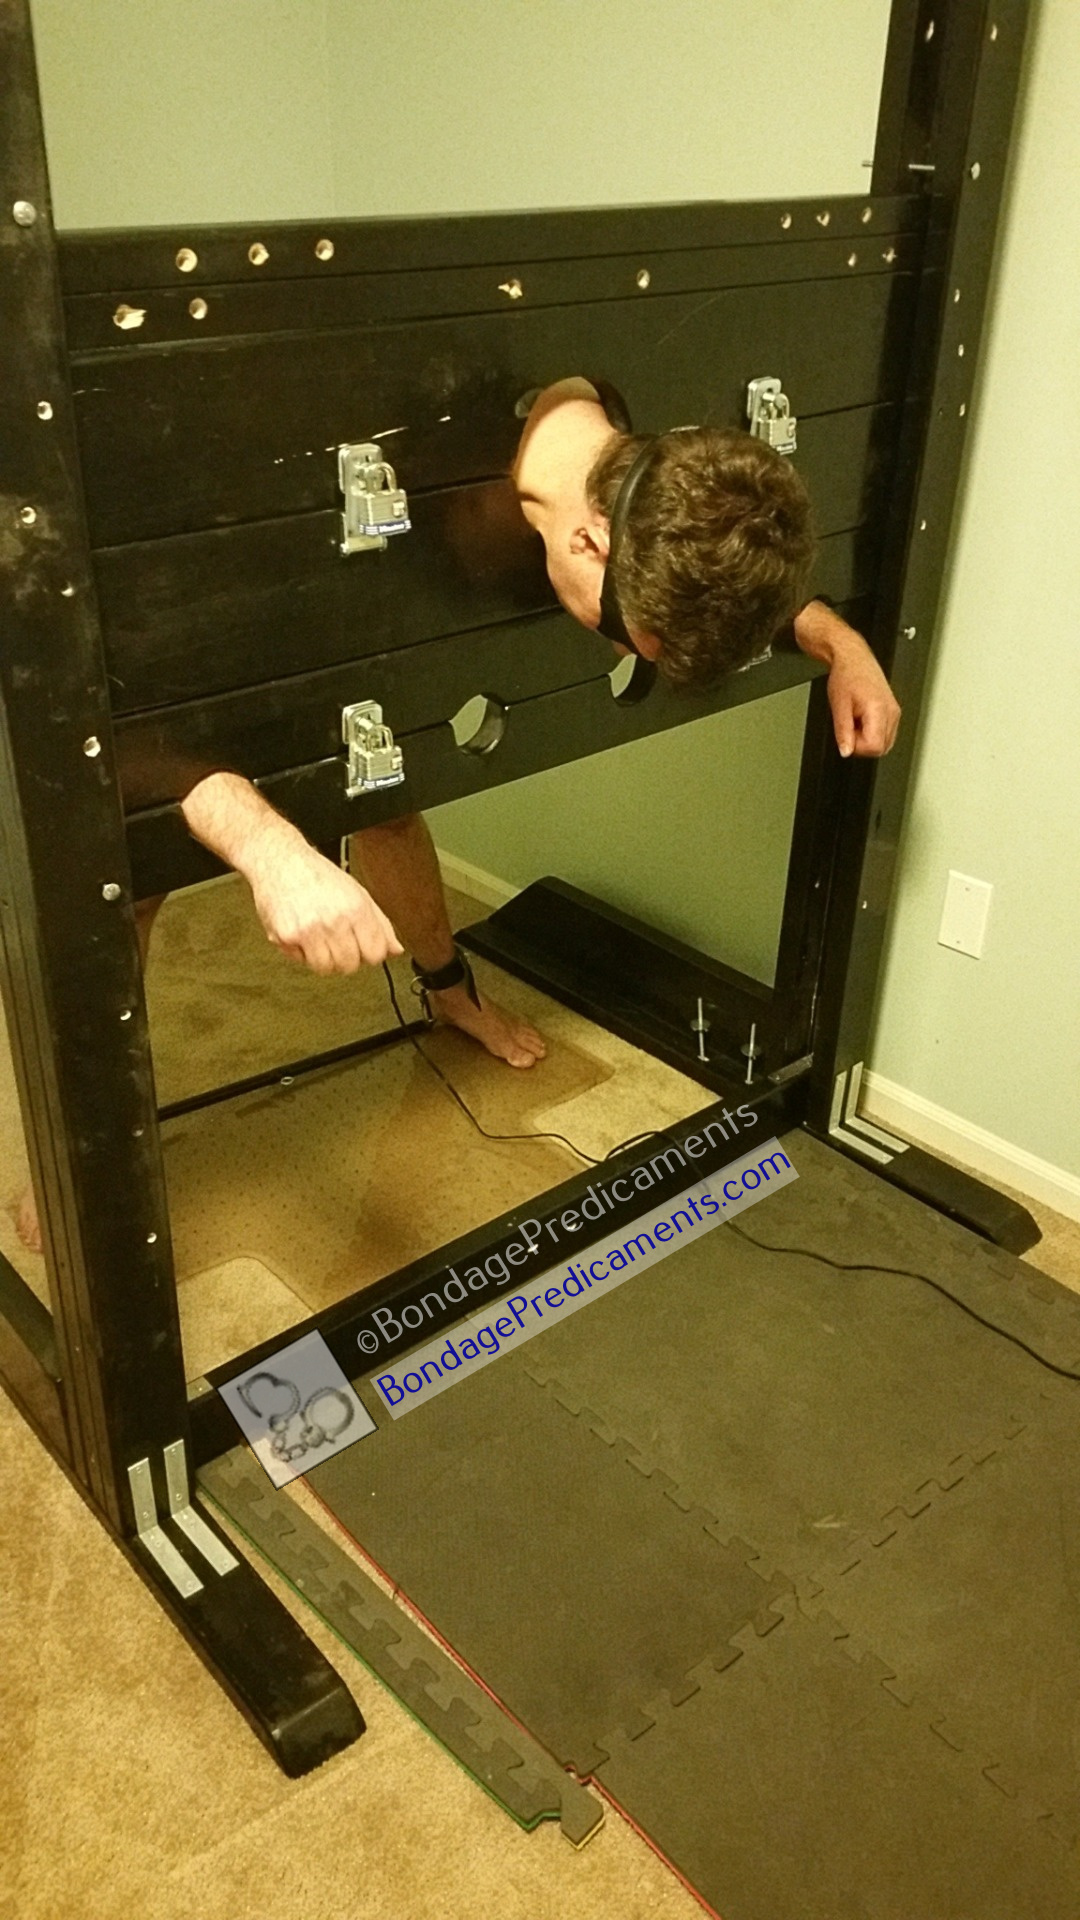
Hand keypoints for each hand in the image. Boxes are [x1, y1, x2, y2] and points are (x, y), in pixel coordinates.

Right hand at [249, 841, 402, 974]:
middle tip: (337, 941)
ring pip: (325, 968)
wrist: (281, 861)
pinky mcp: (286, 936)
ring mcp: (309, 930)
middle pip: (350, 965)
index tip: (362, 948)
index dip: (370, 954)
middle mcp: (334, 921)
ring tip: (319, 938)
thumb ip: (380, 924)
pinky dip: (301, 953)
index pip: (376, 954)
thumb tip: (395, 950)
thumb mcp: (358, 894)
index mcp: (356, 909)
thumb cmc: (318, 875)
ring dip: (323, 958)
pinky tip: (302, 934)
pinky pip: (301, 961)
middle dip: (346, 958)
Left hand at [792, 602, 900, 756]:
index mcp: (879, 709)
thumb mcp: (839, 706)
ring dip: (867, 738)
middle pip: (882, 747)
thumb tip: (846, 752)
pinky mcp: (893, 711)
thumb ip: (843, 732)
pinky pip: (885, 733)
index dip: (857, 747)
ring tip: (856, 720)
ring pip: (885, 743)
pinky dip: (872, 731)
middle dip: (863, 744)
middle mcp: (892, 711)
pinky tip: (862, 718)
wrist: (853, 658)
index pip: (875, 747)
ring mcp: (895, 711)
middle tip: (850, 726)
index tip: (847, 736)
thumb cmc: (846, 675)